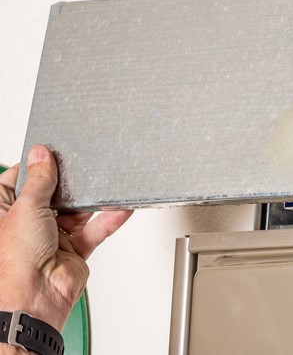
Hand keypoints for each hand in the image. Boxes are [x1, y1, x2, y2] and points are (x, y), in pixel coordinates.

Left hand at [0, 145, 131, 335]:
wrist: (34, 299)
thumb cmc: (13, 263)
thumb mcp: (25, 208)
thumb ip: (39, 180)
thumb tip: (41, 155)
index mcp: (3, 213)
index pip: (19, 181)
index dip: (36, 167)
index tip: (51, 153)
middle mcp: (26, 225)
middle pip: (52, 194)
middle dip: (68, 184)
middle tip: (81, 167)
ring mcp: (51, 237)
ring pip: (76, 210)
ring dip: (91, 201)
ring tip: (104, 185)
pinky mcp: (74, 248)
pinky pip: (95, 228)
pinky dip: (109, 218)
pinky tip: (120, 207)